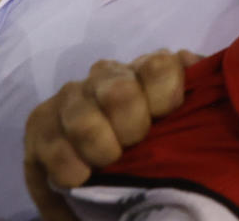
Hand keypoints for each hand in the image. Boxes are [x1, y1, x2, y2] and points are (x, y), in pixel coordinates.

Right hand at [24, 51, 199, 216]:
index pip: (160, 65)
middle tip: (134, 148)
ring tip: (108, 166)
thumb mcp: (186, 118)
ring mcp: (72, 95)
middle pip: (119, 92)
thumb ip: (198, 88)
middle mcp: (109, 75)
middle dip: (130, 129)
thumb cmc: (157, 144)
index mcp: (149, 70)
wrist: (106, 175)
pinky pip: (51, 141)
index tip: (166, 121)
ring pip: (83, 117)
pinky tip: (81, 177)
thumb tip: (192, 61)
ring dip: (100, 149)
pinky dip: (69, 167)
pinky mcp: (40, 120)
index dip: (164, 98)